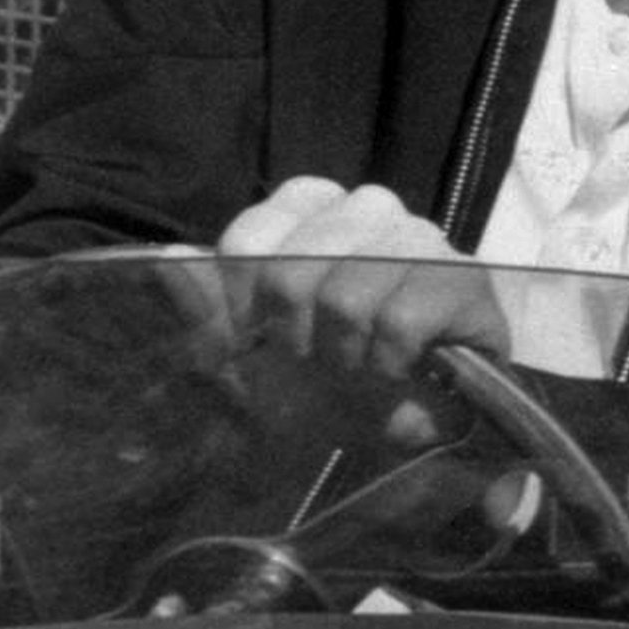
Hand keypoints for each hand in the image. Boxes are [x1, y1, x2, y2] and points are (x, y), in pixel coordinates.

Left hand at [218, 177, 510, 441]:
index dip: (243, 308)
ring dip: (344, 355)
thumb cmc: (323, 375)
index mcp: (310, 206)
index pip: (250, 238)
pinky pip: (401, 322)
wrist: (406, 422)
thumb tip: (164, 259)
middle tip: (313, 362)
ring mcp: (421, 236)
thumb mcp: (251, 349)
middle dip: (293, 338)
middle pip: (292, 270)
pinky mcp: (464, 278)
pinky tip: (398, 371)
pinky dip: (389, 364)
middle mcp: (366, 206)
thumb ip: (206, 305)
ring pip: (348, 297)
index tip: (259, 342)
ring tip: (357, 368)